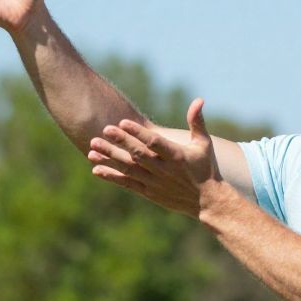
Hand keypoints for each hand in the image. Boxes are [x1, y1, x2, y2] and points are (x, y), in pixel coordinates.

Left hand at [88, 98, 221, 218]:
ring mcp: (155, 183)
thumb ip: (197, 122)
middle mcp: (164, 170)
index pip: (154, 142)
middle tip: (104, 130)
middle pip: (138, 155)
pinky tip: (96, 169)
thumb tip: (198, 100)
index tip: (122, 122)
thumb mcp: (203, 144)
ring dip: (110, 158)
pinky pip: (127, 184)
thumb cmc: (205, 169)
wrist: (207, 201)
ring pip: (129, 169)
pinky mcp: (149, 193)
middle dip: (120, 142)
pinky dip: (111, 177)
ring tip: (93, 148)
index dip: (137, 133)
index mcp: (177, 156)